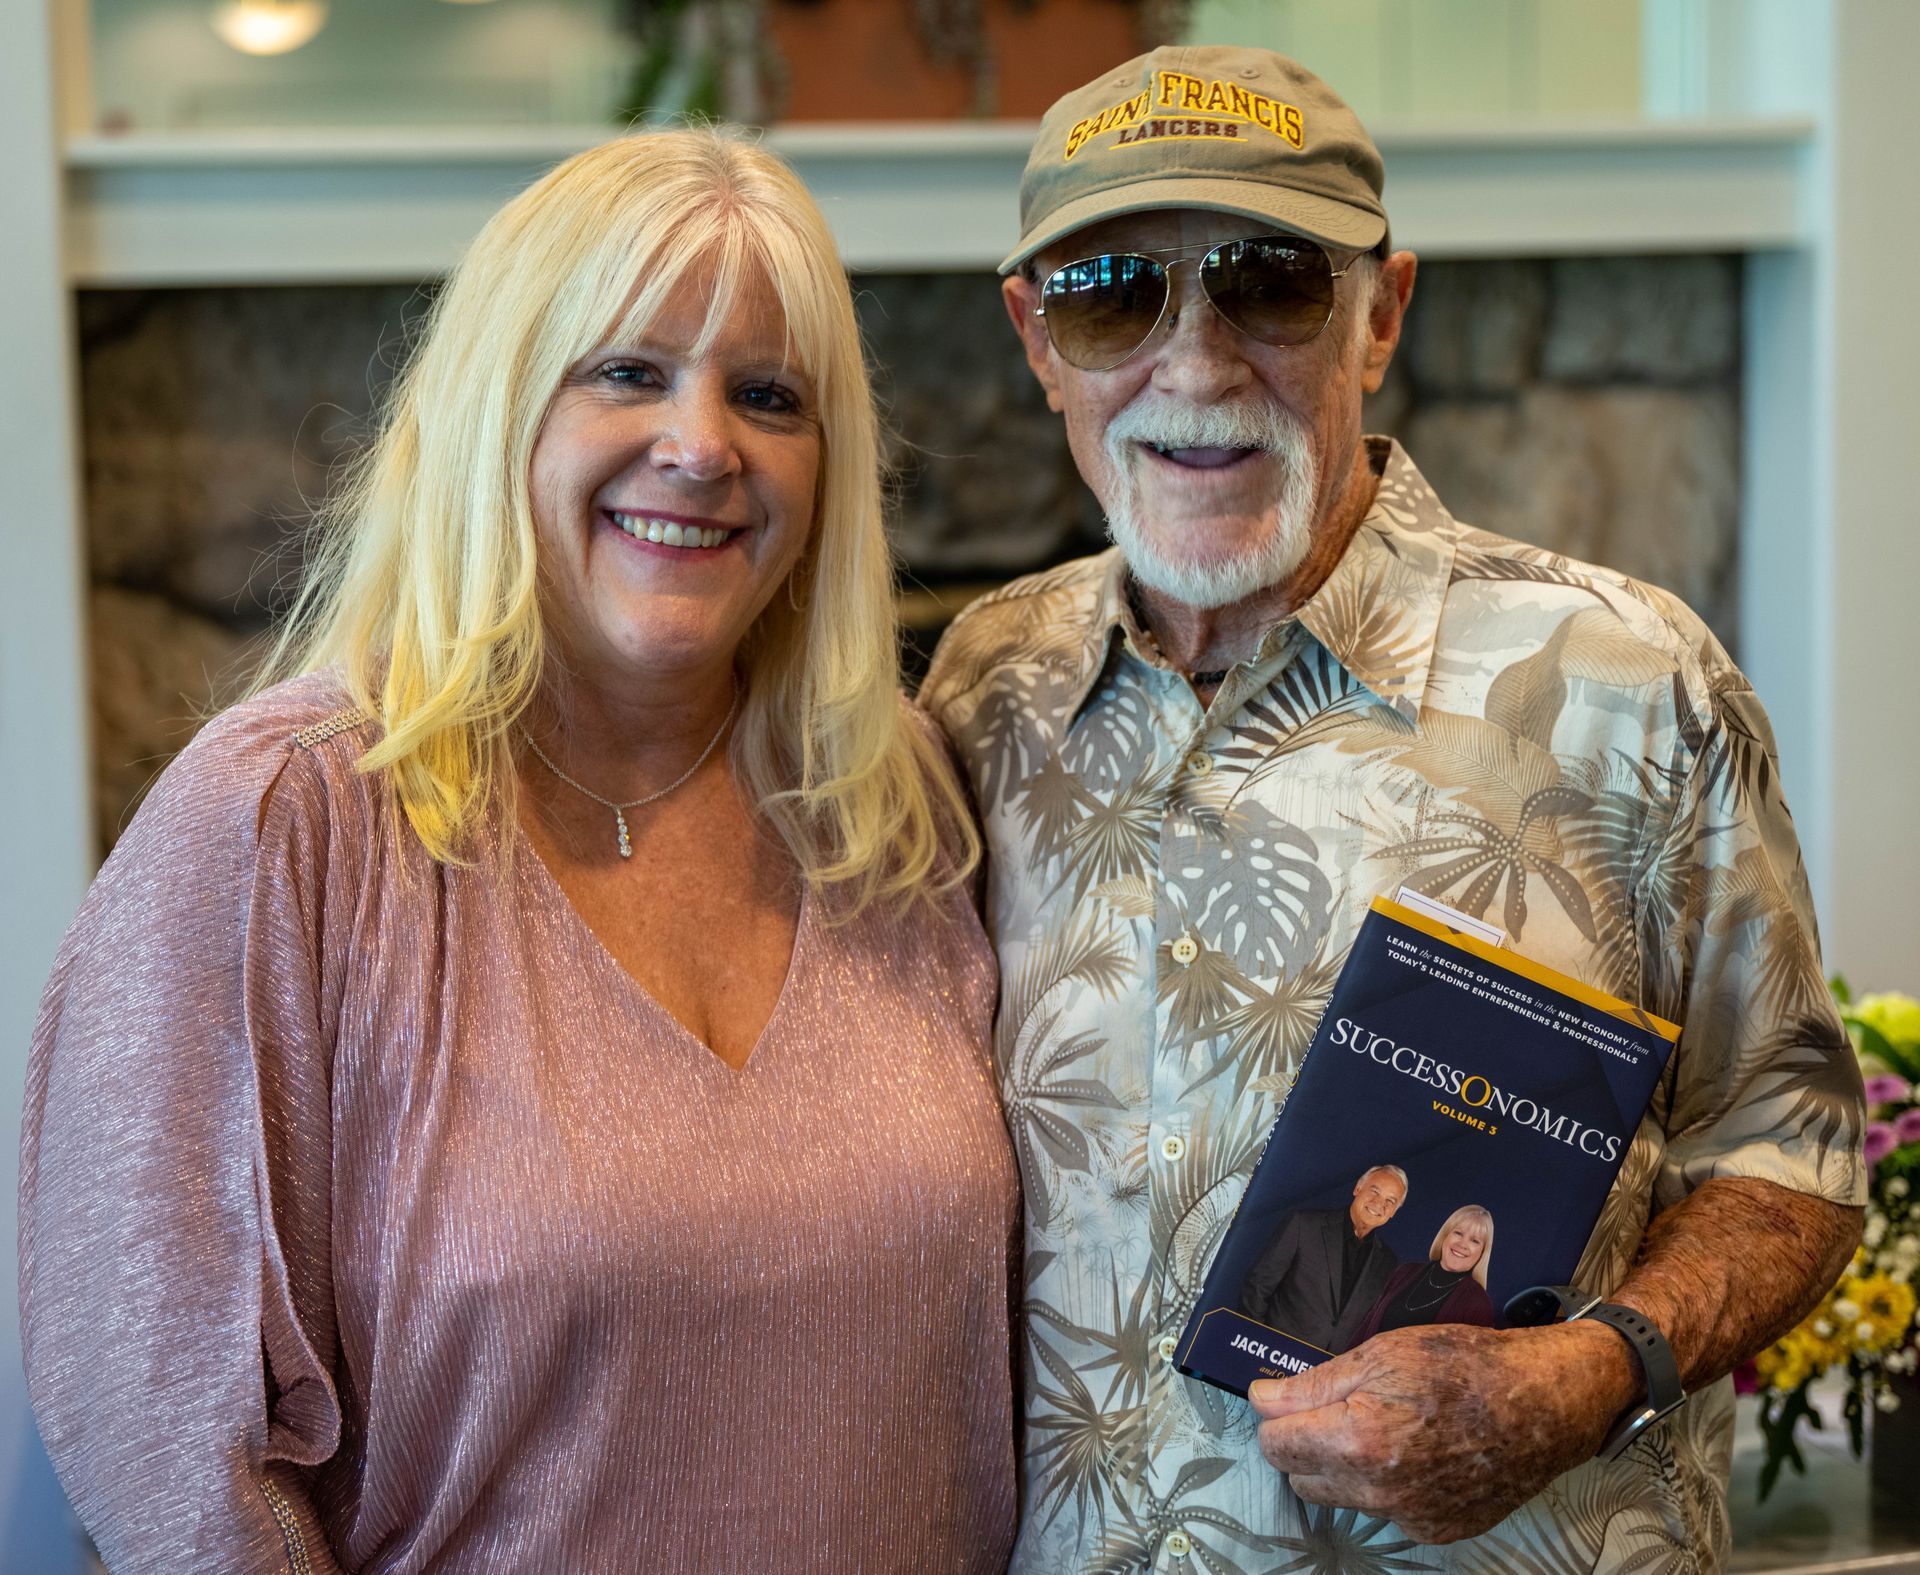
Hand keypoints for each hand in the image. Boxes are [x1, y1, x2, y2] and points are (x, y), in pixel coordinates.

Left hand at [1248, 1319, 1638, 1543]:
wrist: (1543, 1403)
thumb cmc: (1463, 1365)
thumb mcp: (1379, 1355)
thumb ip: (1312, 1386)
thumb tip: (1262, 1400)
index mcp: (1357, 1442)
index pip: (1275, 1445)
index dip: (1276, 1417)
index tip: (1285, 1398)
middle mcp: (1379, 1493)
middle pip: (1301, 1478)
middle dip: (1303, 1444)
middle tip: (1333, 1408)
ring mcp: (1410, 1518)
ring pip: (1342, 1498)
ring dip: (1342, 1467)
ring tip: (1378, 1426)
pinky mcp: (1438, 1531)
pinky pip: (1387, 1512)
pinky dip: (1386, 1486)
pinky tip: (1415, 1452)